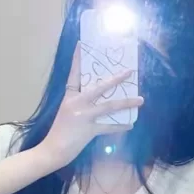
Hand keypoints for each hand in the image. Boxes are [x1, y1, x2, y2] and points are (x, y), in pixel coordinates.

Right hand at [37, 42, 144, 170]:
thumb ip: (80, 104)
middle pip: (99, 87)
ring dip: (127, 102)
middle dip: (116, 79)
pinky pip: (110, 127)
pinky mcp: (90, 130)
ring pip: (109, 106)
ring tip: (141, 100)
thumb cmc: (60, 131)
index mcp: (69, 96)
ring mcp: (84, 116)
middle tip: (130, 72)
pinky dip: (121, 126)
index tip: (81, 44)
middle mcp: (76, 103)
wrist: (53, 149)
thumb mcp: (67, 112)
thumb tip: (98, 100)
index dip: (77, 59)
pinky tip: (131, 124)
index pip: (74, 74)